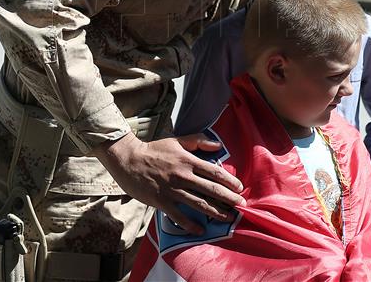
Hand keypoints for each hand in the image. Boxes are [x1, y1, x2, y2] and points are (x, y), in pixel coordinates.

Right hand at [94, 132, 244, 234]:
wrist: (128, 160)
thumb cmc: (153, 150)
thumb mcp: (176, 141)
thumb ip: (197, 141)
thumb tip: (218, 145)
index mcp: (187, 160)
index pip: (214, 171)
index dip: (229, 181)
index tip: (239, 188)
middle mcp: (183, 176)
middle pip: (211, 189)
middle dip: (229, 198)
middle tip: (241, 206)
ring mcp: (172, 190)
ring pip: (199, 203)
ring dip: (216, 212)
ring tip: (228, 218)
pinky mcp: (161, 201)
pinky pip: (179, 216)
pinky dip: (190, 224)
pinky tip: (201, 230)